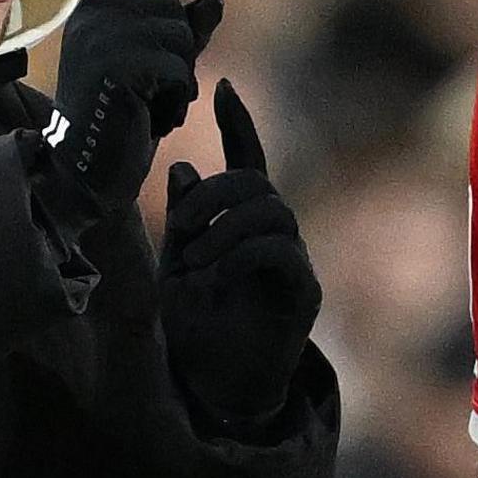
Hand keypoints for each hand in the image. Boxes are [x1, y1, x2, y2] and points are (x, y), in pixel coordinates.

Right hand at [44, 0, 217, 208]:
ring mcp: (102, 37)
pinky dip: (175, 100)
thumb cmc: (123, 124)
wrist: (87, 172)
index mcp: (100, 11)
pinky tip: (145, 118)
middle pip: (177, 14)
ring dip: (179, 84)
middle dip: (180, 61)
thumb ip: (185, 37)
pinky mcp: (115, 63)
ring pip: (182, 42)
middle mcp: (97, 15)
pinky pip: (178, 69)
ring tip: (144, 108)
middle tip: (144, 98)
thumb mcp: (160, 75)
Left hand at [163, 81, 319, 428]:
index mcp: (243, 225)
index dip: (239, 125)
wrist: (212, 388)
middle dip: (216, 196)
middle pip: (258, 184)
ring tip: (195, 262)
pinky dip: (242, 257)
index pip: (249, 162)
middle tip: (184, 231)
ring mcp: (293, 264)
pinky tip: (216, 280)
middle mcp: (276, 237)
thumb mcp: (175, 266)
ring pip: (271, 211)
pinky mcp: (303, 294)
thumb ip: (183, 222)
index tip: (224, 89)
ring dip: (224, 230)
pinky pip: (280, 251)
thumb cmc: (193, 329)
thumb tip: (184, 168)